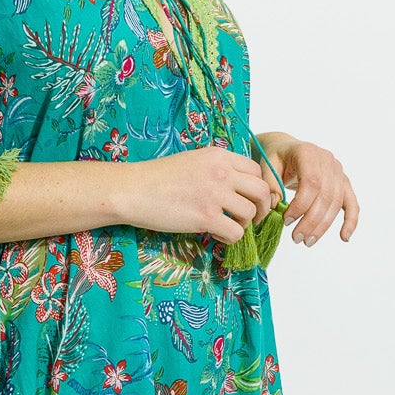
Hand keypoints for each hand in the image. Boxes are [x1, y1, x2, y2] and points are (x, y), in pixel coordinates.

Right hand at [115, 145, 277, 245]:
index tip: (247, 199)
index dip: (255, 187)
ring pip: (251, 213)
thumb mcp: (192, 161)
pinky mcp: (207, 217)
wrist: (133, 190)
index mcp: (219, 156)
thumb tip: (232, 186)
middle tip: (249, 218)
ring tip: (226, 226)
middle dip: (261, 207)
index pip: (255, 169)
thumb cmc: (156, 178)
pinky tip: (216, 235)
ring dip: (243, 224)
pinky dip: (230, 238)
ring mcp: (215, 194)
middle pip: (261, 190)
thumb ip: (215, 168)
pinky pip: (236, 232)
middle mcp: (222, 172)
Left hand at [254, 131, 358, 244]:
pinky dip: (351, 220)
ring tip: (307, 241)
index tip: (286, 220)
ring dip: (323, 225)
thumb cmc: (276, 158)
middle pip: (326, 195)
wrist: (287, 149)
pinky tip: (344, 237)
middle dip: (311, 221)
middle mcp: (327, 161)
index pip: (311, 182)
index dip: (300, 205)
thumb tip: (275, 206)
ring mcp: (338, 171)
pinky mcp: (343, 183)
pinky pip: (351, 202)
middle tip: (296, 238)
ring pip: (337, 202)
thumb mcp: (266, 166)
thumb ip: (269, 185)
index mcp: (308, 153)